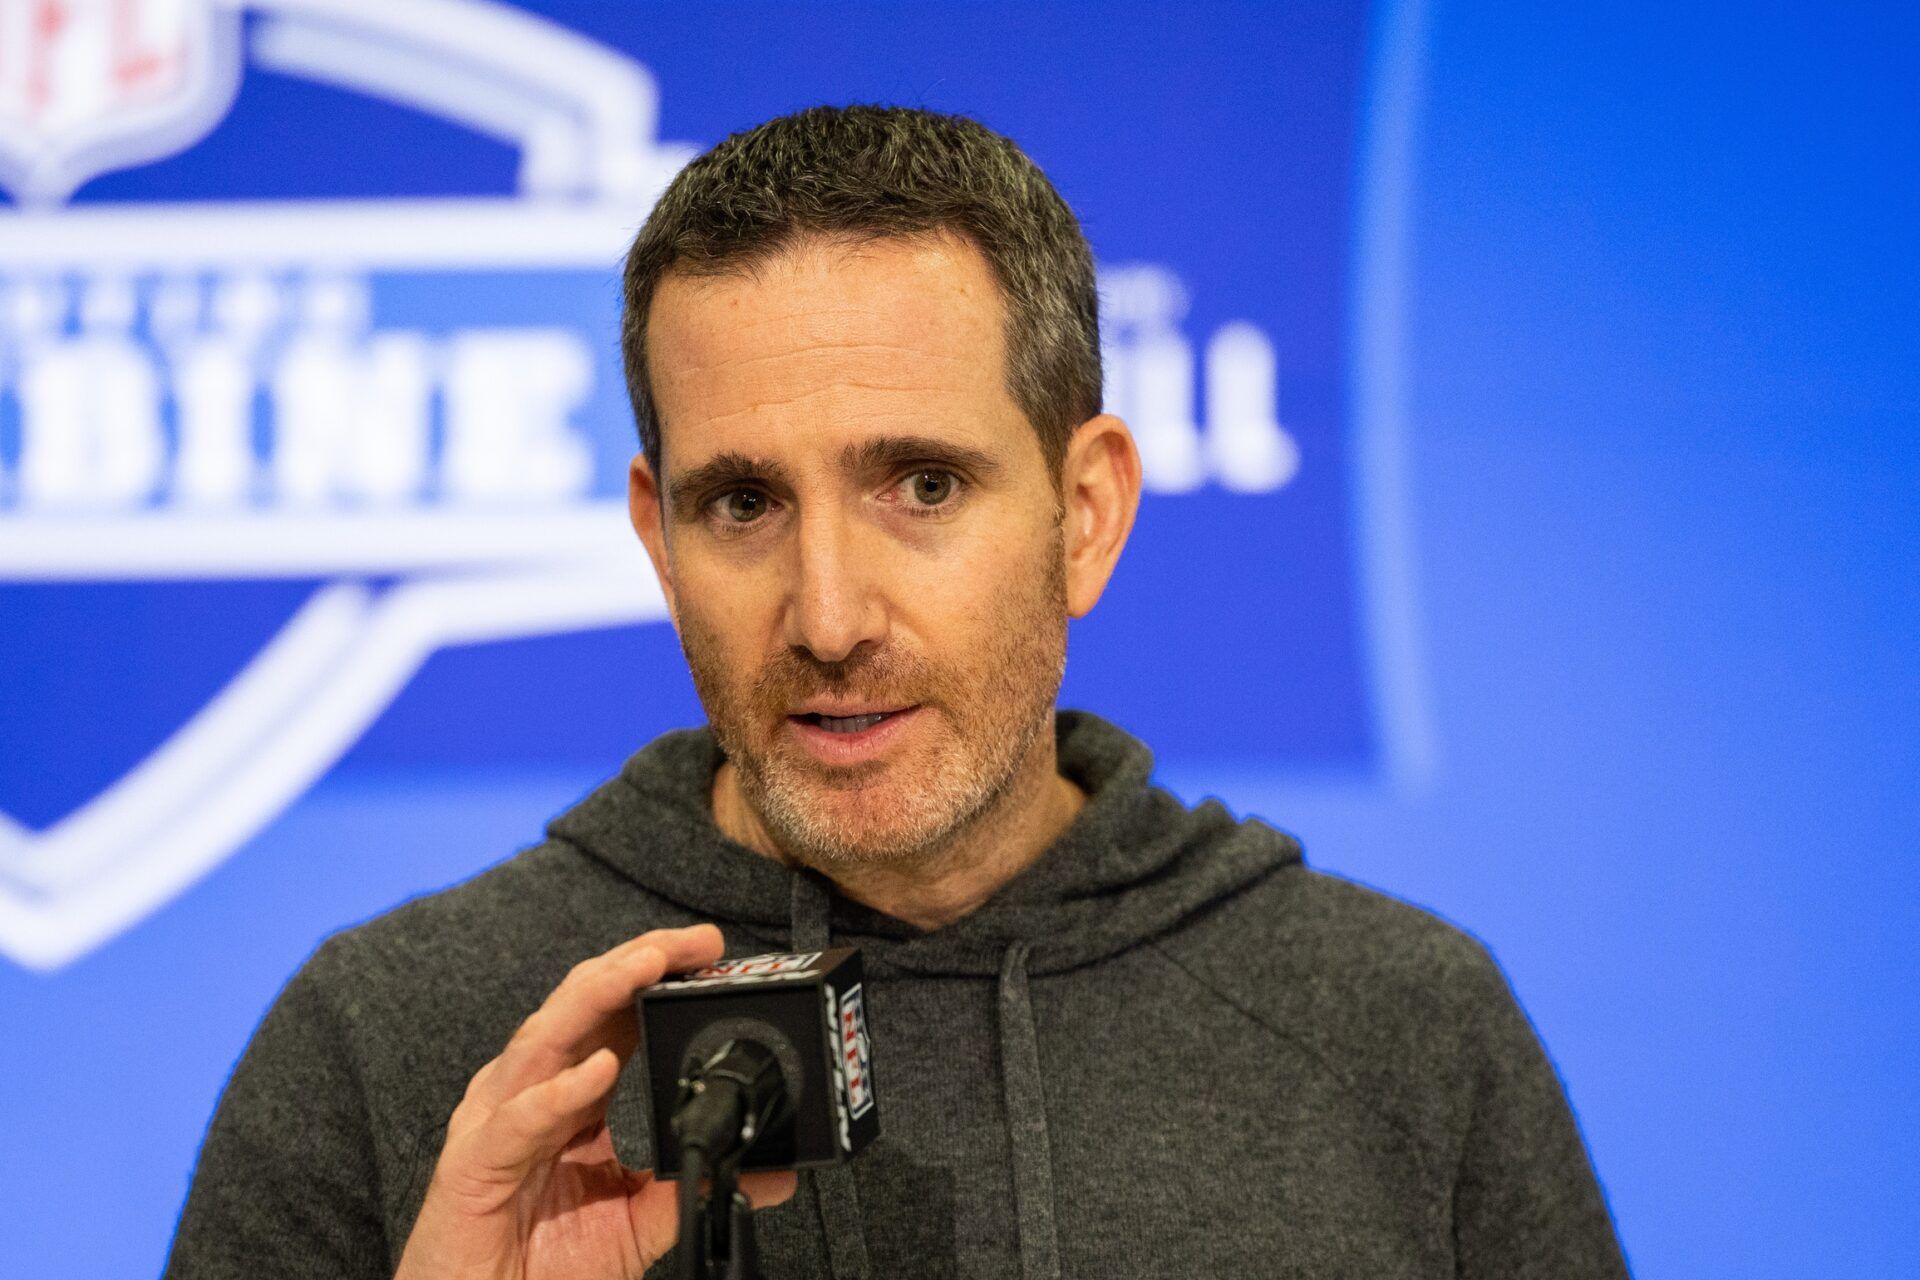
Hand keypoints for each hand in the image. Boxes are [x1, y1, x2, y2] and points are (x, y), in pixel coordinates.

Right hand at [394, 924, 796, 1279]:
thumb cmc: (543, 1268)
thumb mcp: (636, 1221)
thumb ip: (693, 1187)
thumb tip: (772, 1172)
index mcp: (567, 1094)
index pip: (613, 1012)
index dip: (656, 974)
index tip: (710, 952)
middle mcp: (529, 1092)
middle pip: (581, 1003)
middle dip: (637, 961)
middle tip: (694, 942)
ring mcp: (496, 1122)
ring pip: (546, 1037)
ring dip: (598, 996)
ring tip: (648, 967)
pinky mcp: (472, 1166)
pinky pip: (516, 1120)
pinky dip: (559, 1092)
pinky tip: (598, 1070)